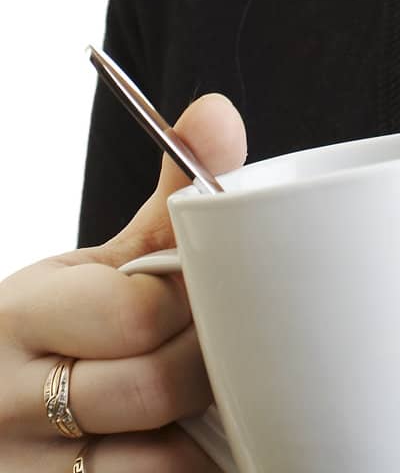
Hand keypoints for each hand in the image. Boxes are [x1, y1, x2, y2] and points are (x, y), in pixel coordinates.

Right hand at [0, 92, 246, 469]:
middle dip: (209, 367)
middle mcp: (7, 400)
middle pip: (153, 387)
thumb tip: (219, 112)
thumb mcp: (93, 268)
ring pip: (154, 466)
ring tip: (215, 406)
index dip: (196, 305)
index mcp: (20, 314)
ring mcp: (24, 472)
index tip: (214, 296)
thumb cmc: (60, 334)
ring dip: (202, 437)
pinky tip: (199, 452)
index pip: (136, 310)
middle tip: (229, 350)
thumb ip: (166, 203)